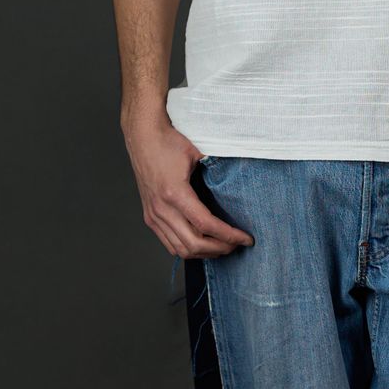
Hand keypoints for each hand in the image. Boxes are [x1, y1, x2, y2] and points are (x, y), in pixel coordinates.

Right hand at [122, 113, 254, 259]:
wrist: (143, 136)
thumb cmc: (169, 141)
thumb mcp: (198, 153)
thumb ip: (217, 170)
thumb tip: (238, 182)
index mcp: (174, 193)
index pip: (206, 225)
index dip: (228, 236)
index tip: (245, 239)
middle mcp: (161, 208)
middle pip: (194, 244)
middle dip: (220, 248)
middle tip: (237, 245)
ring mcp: (153, 215)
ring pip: (181, 249)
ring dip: (204, 252)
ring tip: (223, 247)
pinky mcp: (150, 216)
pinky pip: (169, 243)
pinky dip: (188, 249)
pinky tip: (202, 244)